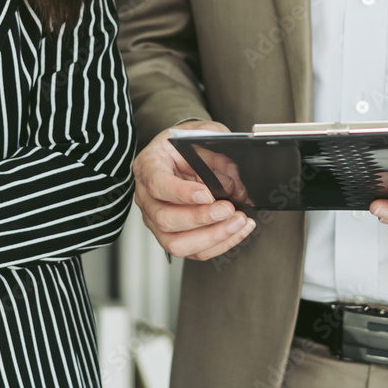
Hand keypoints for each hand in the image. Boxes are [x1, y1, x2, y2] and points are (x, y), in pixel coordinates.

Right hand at [134, 121, 255, 260]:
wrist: (180, 154)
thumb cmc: (187, 145)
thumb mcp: (203, 137)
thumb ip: (218, 159)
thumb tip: (235, 188)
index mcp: (149, 166)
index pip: (157, 184)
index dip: (182, 193)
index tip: (208, 195)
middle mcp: (147, 197)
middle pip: (165, 219)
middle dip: (201, 218)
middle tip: (228, 210)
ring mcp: (156, 220)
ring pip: (176, 243)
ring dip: (212, 237)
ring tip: (238, 222)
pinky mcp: (172, 235)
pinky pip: (194, 250)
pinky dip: (220, 243)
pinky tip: (239, 230)